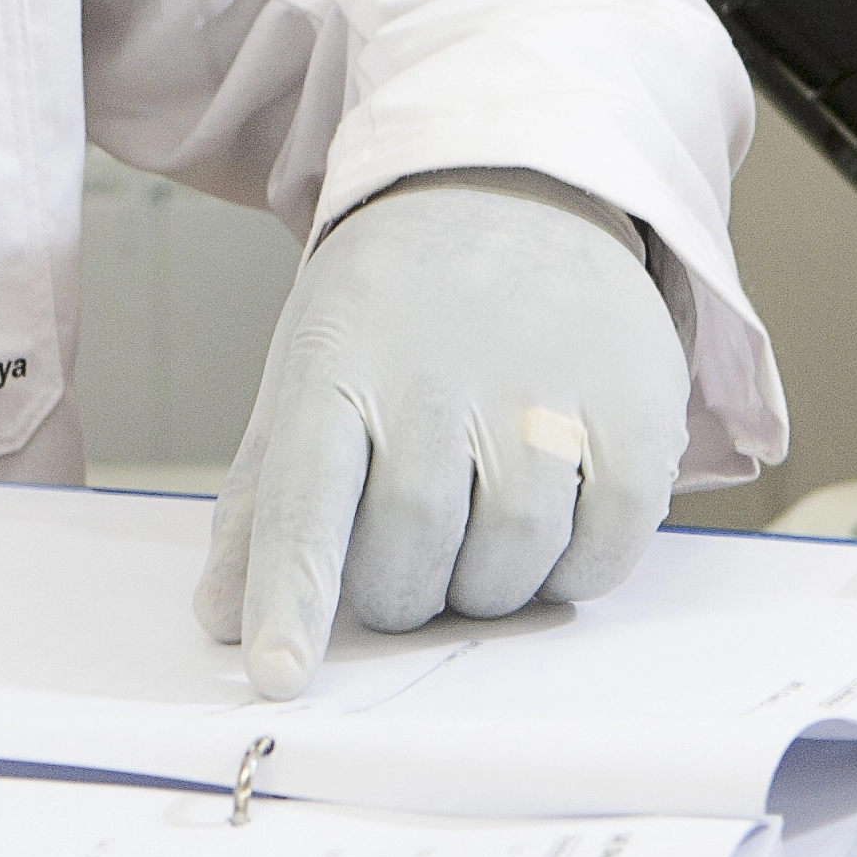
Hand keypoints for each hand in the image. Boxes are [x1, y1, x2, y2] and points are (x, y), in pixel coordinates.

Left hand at [194, 170, 690, 700]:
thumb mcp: (309, 369)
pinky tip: (555, 523)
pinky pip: (602, 553)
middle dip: (402, 594)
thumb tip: (221, 620)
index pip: (304, 501)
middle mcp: (439, 377)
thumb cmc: (398, 306)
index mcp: (339, 365)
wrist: (518, 183)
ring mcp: (545, 393)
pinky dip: (574, 571)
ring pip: (509, 568)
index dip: (291, 596)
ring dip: (489, 588)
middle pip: (410, 558)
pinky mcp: (635, 414)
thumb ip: (264, 500)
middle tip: (410, 558)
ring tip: (479, 526)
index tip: (276, 673)